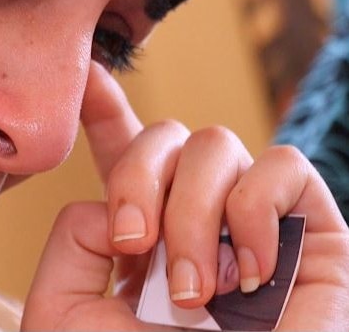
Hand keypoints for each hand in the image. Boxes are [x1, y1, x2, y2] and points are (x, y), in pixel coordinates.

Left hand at [21, 62, 348, 330]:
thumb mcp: (67, 311)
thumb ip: (72, 241)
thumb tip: (112, 202)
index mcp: (142, 232)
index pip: (125, 152)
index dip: (105, 108)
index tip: (86, 75)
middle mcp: (197, 216)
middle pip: (165, 135)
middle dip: (137, 176)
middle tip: (132, 243)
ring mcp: (254, 221)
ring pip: (215, 143)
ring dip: (193, 214)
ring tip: (192, 291)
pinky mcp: (314, 232)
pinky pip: (284, 167)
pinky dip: (254, 212)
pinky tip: (250, 276)